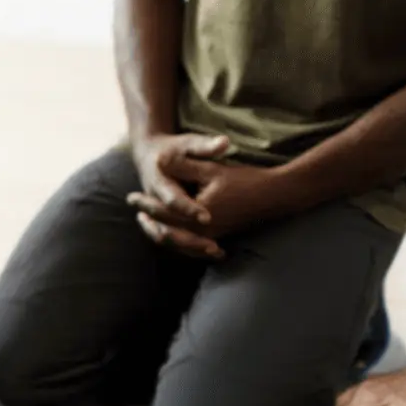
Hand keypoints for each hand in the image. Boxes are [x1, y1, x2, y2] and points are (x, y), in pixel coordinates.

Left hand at [129, 155, 288, 257]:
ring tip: (145, 221)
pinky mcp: (218, 238)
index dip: (146, 204)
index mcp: (199, 215)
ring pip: (177, 241)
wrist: (274, 194)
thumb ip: (186, 167)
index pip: (164, 211)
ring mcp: (211, 237)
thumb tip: (161, 161)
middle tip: (134, 209)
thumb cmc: (243, 180)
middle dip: (149, 220)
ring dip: (160, 232)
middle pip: (167, 230)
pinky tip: (168, 231)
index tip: (131, 196)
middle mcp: (204, 232)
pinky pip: (190, 244)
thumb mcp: (211, 169)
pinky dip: (176, 239)